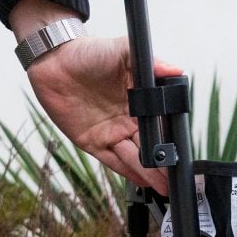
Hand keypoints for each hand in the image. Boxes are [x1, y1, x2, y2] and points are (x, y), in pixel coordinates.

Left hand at [28, 32, 174, 195]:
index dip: (171, 139)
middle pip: (151, 146)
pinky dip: (127, 171)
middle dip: (164, 164)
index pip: (161, 125)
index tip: (181, 152)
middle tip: (177, 178)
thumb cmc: (90, 52)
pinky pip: (112, 160)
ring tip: (164, 185)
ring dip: (149, 172)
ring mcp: (111, 132)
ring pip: (134, 157)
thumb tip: (176, 69)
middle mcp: (128, 119)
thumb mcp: (123, 50)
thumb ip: (151, 61)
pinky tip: (143, 181)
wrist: (55, 59)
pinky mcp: (91, 141)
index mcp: (140, 101)